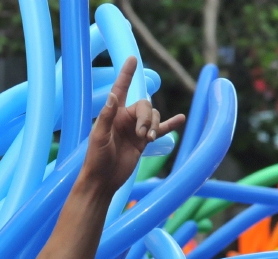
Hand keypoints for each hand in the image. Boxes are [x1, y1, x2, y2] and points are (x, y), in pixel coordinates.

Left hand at [80, 56, 185, 194]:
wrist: (104, 180)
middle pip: (145, 106)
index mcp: (113, 113)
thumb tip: (113, 94)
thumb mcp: (99, 136)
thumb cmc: (96, 158)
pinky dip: (170, 125)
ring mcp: (135, 129)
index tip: (132, 59)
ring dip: (154, 126)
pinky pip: (160, 129)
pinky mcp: (143, 141)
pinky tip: (181, 119)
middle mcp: (125, 118)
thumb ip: (107, 116)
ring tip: (148, 139)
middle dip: (147, 118)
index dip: (126, 74)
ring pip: (153, 116)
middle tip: (142, 134)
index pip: (120, 89)